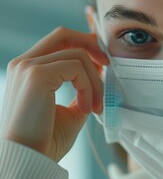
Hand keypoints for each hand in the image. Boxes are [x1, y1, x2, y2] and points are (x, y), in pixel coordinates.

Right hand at [0, 27, 108, 161]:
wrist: (29, 159)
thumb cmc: (46, 139)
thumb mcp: (70, 109)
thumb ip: (81, 89)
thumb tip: (100, 75)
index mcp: (29, 69)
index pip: (58, 41)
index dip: (84, 45)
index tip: (102, 62)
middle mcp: (24, 63)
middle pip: (64, 34)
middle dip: (92, 45)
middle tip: (108, 64)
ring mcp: (28, 67)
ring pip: (77, 55)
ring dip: (95, 80)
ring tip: (95, 104)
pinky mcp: (37, 75)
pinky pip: (77, 68)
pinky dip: (89, 86)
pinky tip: (87, 107)